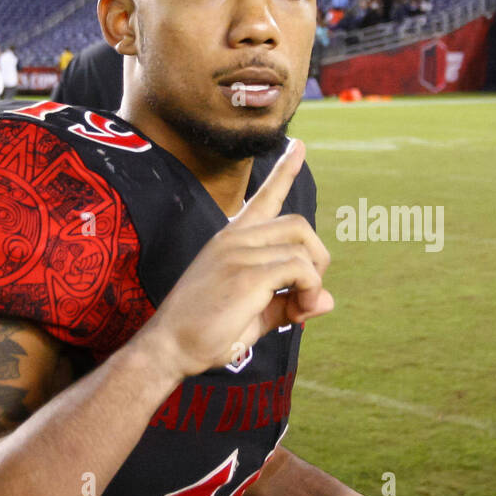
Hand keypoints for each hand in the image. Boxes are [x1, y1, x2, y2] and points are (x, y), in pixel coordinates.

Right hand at [148, 139, 332, 380]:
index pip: (263, 198)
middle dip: (317, 258)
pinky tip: (296, 313)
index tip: (300, 146)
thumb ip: (289, 303)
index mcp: (231, 240)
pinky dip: (308, 291)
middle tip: (306, 296)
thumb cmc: (205, 334)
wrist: (167, 349)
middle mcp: (234, 238)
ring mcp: (238, 252)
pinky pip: (299, 270)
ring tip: (300, 310)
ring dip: (313, 281)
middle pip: (299, 224)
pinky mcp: (246, 274)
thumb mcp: (254, 314)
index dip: (285, 172)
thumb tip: (328, 300)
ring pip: (302, 248)